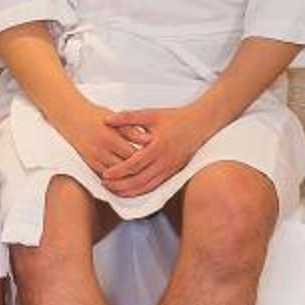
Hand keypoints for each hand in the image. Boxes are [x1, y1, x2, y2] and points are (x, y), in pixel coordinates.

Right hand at [42, 92, 148, 178]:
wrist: (71, 118)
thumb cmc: (95, 115)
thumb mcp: (115, 118)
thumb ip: (132, 130)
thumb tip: (149, 139)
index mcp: (109, 137)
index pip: (132, 154)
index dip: (146, 158)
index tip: (157, 158)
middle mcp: (100, 150)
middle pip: (124, 167)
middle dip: (140, 170)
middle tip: (154, 171)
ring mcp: (93, 158)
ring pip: (115, 176)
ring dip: (128, 178)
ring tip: (144, 178)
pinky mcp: (89, 163)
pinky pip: (105, 176)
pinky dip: (116, 180)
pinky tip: (127, 180)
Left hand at [98, 101, 219, 197]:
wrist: (199, 124)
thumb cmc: (174, 118)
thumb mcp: (150, 114)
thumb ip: (128, 117)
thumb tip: (106, 120)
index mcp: (157, 147)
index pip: (134, 164)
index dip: (118, 171)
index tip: (105, 174)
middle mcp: (164, 161)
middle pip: (139, 180)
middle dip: (120, 185)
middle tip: (105, 185)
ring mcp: (169, 169)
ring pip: (147, 187)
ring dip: (129, 191)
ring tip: (114, 190)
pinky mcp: (172, 173)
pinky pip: (155, 186)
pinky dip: (141, 191)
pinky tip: (130, 191)